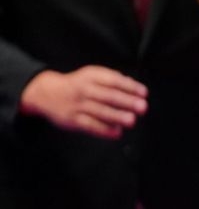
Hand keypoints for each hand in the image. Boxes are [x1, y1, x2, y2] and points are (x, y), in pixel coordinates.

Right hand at [19, 66, 146, 137]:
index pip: (113, 80)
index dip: (130, 86)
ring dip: (117, 116)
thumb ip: (112, 79)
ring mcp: (78, 105)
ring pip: (99, 111)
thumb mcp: (91, 75)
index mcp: (92, 76)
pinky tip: (117, 132)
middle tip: (142, 107)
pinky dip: (104, 130)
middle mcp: (84, 89)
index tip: (144, 93)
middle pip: (108, 96)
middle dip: (126, 102)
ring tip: (132, 120)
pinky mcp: (73, 119)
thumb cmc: (77, 84)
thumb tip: (132, 84)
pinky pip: (90, 125)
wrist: (45, 92)